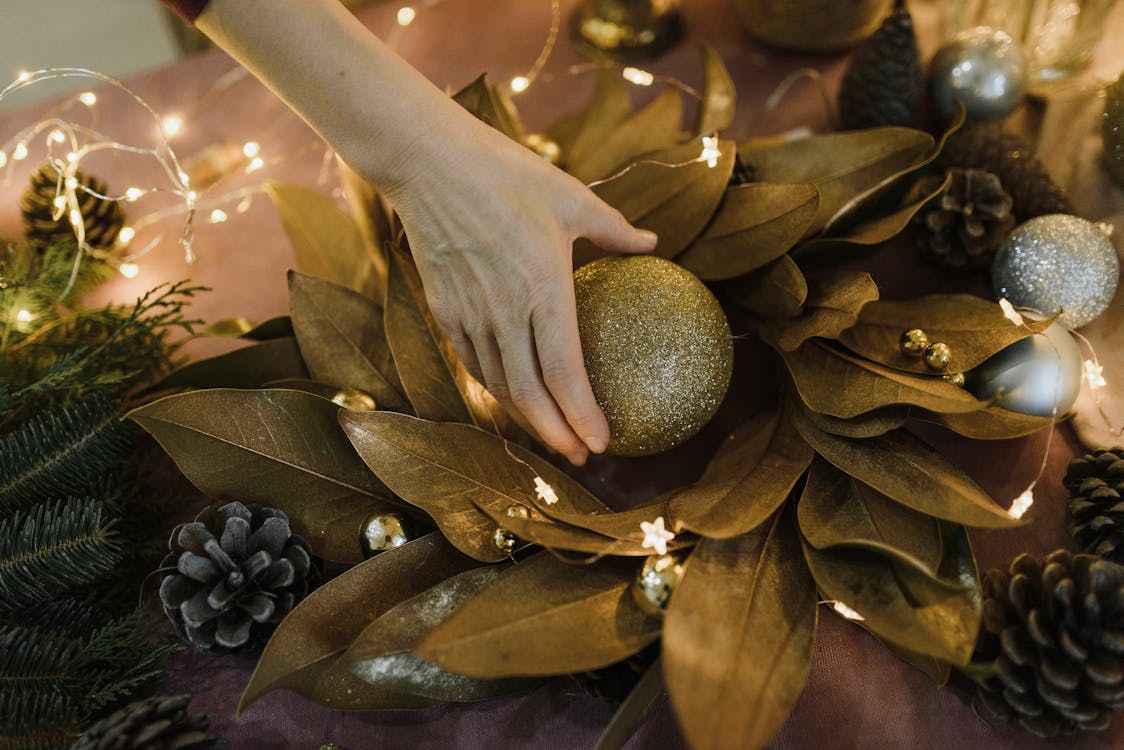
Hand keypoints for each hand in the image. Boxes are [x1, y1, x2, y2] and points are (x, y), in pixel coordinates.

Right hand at [384, 118, 656, 465]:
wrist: (428, 162)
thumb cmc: (506, 173)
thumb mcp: (571, 197)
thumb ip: (615, 230)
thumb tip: (652, 245)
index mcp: (543, 287)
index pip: (564, 372)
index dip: (582, 415)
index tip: (603, 443)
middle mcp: (504, 311)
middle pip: (530, 394)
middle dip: (557, 435)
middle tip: (582, 457)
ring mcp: (468, 313)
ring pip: (499, 385)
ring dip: (527, 419)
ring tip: (552, 437)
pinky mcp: (445, 309)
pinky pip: (474, 362)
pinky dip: (496, 388)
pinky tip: (513, 398)